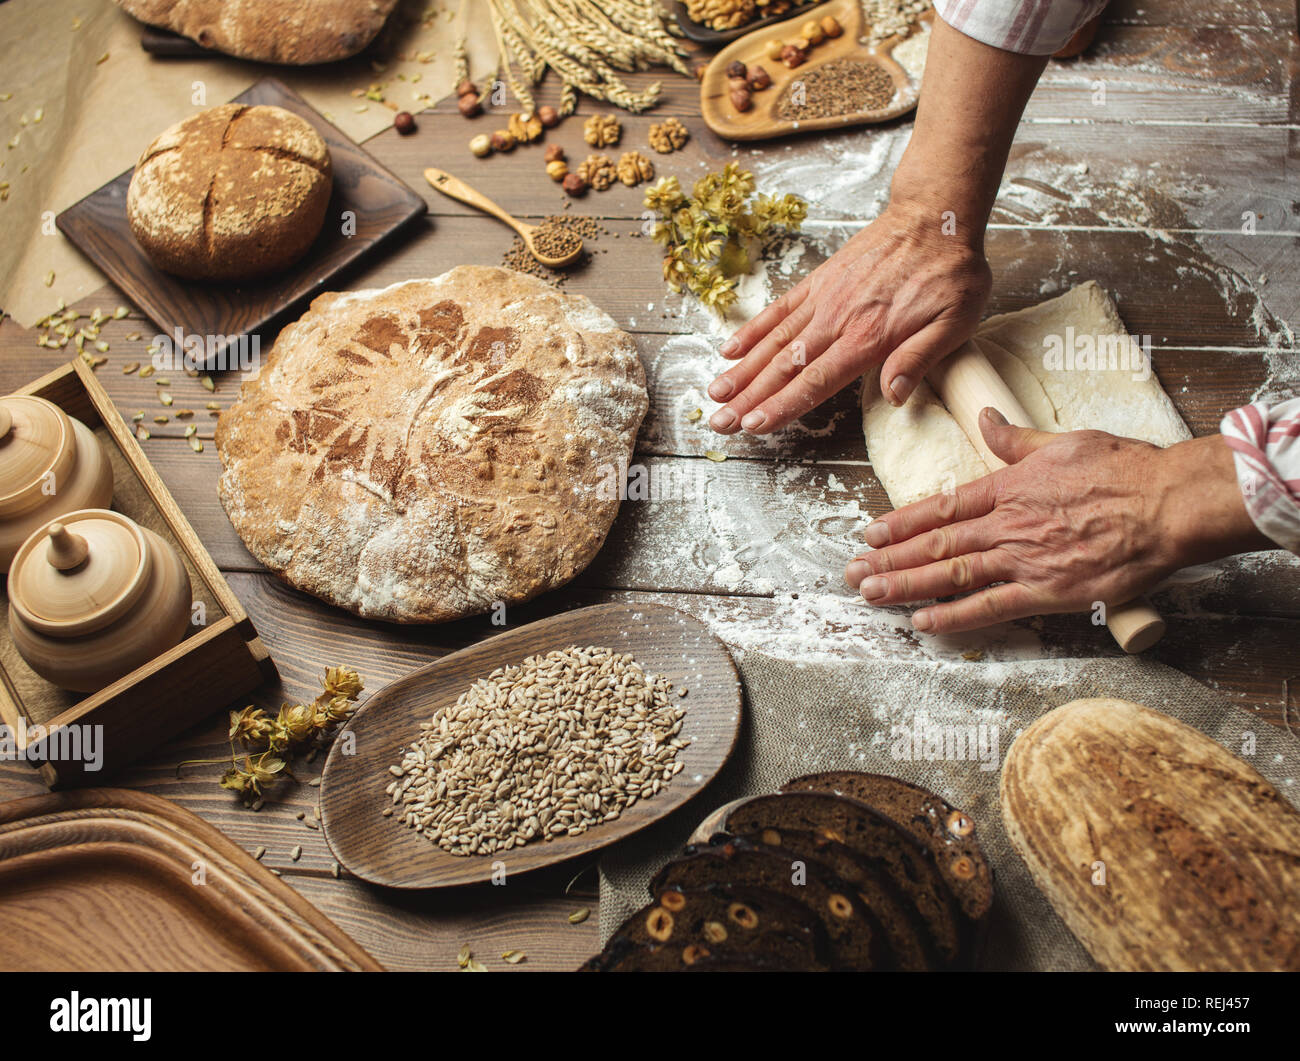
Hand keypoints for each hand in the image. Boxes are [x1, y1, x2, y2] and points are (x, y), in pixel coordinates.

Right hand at [706, 199, 990, 434]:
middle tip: (720, 422)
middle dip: (749, 399)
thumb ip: (920, 358)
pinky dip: (752, 331)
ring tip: (714, 393)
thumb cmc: (950, 272)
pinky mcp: (818, 281)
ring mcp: (823, 300)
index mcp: (868, 338)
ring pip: (773, 342)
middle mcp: (837, 321)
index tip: (754, 425)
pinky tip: (730, 350)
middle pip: (783, 368)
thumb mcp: (955, 321)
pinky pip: (779, 310)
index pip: (815, 381)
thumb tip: (894, 396)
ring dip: (741, 371)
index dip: (782, 406)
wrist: (935, 215)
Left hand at [843, 411, 1270, 634]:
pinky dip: (954, 616)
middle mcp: (1006, 524)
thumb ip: (1017, 439)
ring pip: (951, 574)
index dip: (900, 523)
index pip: (940, 507)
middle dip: (888, 559)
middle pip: (934, 544)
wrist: (1168, 503)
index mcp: (1008, 487)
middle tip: (852, 572)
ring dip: (906, 585)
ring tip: (870, 594)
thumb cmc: (1125, 469)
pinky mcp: (1048, 591)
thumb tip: (987, 420)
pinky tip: (922, 622)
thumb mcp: (1063, 440)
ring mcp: (1024, 559)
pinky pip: (991, 607)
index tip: (869, 533)